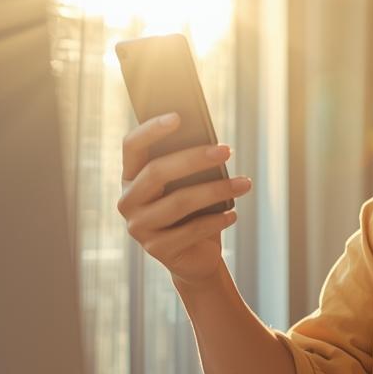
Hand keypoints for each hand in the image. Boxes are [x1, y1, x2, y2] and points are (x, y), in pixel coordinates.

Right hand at [117, 113, 252, 284]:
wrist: (193, 257)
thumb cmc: (193, 211)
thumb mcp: (189, 185)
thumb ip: (190, 166)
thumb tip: (214, 145)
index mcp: (131, 176)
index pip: (132, 146)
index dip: (151, 130)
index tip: (178, 116)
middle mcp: (128, 201)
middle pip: (157, 172)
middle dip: (194, 158)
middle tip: (227, 149)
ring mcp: (139, 227)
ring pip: (179, 202)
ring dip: (217, 190)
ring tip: (244, 183)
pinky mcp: (156, 250)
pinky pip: (191, 230)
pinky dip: (216, 220)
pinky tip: (233, 214)